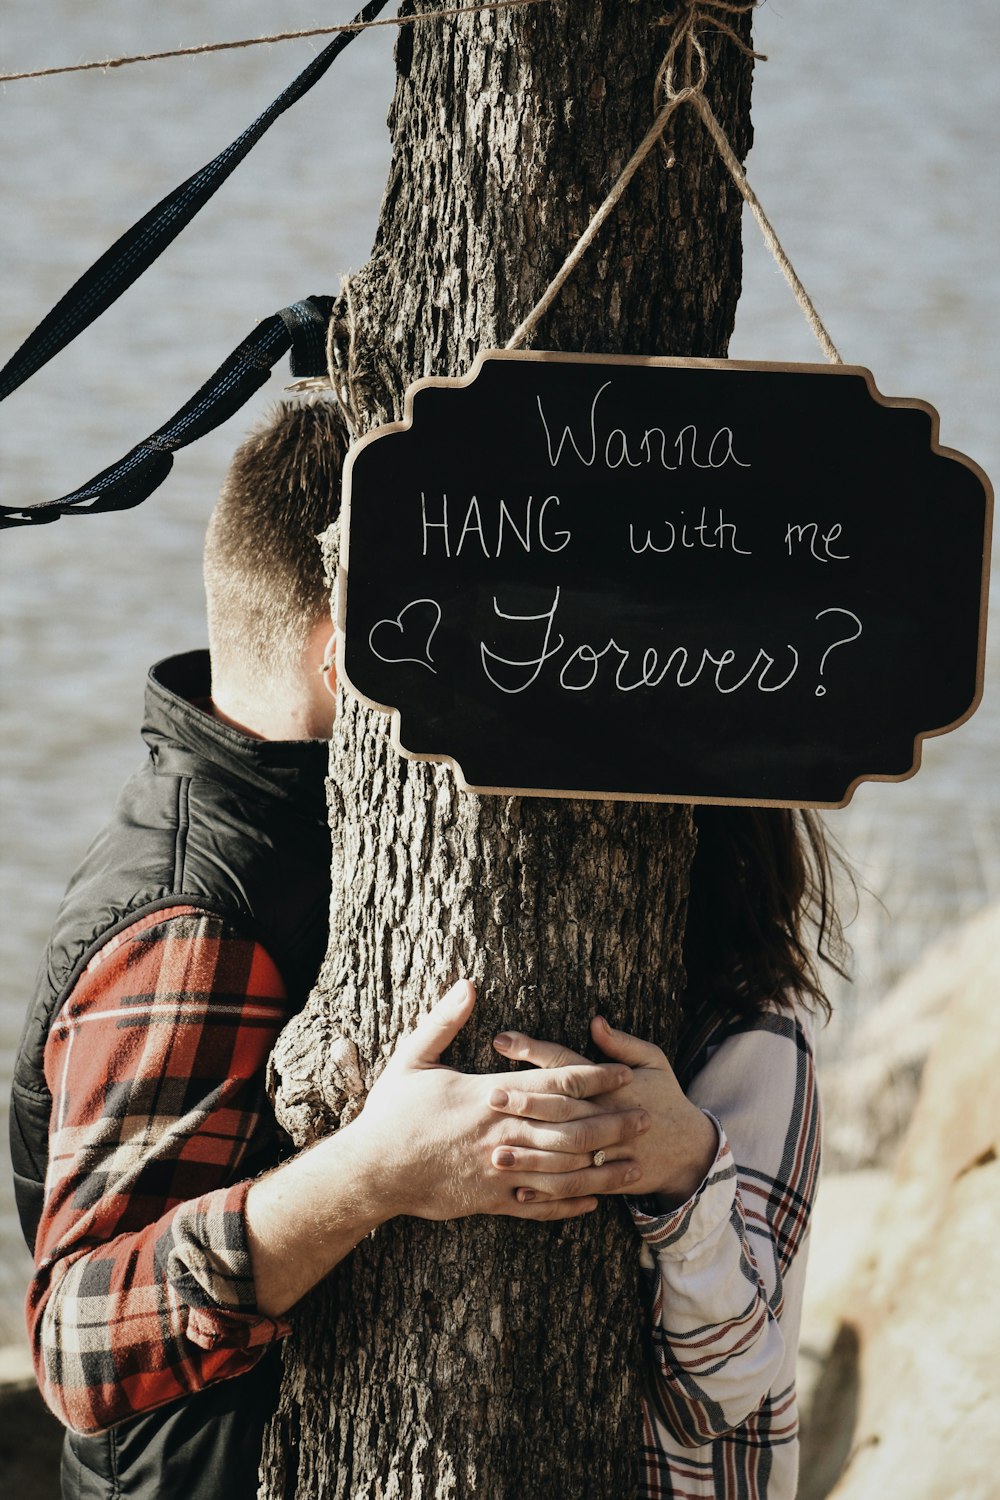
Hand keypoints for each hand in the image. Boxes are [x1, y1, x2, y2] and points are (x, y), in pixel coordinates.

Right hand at [348, 981, 650, 1223]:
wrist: (372, 1170)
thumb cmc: (391, 1112)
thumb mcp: (412, 1057)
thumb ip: (444, 1021)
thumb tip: (467, 984)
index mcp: (489, 1096)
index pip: (554, 1083)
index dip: (593, 1077)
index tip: (621, 1073)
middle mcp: (503, 1133)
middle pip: (570, 1128)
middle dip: (611, 1122)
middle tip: (646, 1118)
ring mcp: (499, 1171)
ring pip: (562, 1171)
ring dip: (601, 1167)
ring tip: (633, 1165)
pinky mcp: (490, 1200)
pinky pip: (538, 1206)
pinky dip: (568, 1204)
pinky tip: (592, 1203)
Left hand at [491, 1016, 718, 1206]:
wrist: (691, 1151)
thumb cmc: (666, 1098)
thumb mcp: (654, 1062)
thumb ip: (623, 1043)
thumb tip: (595, 1022)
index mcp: (617, 1085)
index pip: (569, 1065)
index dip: (535, 1051)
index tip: (501, 1040)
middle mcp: (611, 1116)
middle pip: (563, 1108)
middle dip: (525, 1102)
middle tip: (490, 1097)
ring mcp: (612, 1151)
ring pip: (566, 1153)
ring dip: (530, 1153)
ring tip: (495, 1151)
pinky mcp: (611, 1179)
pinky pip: (576, 1186)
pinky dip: (547, 1192)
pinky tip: (517, 1188)